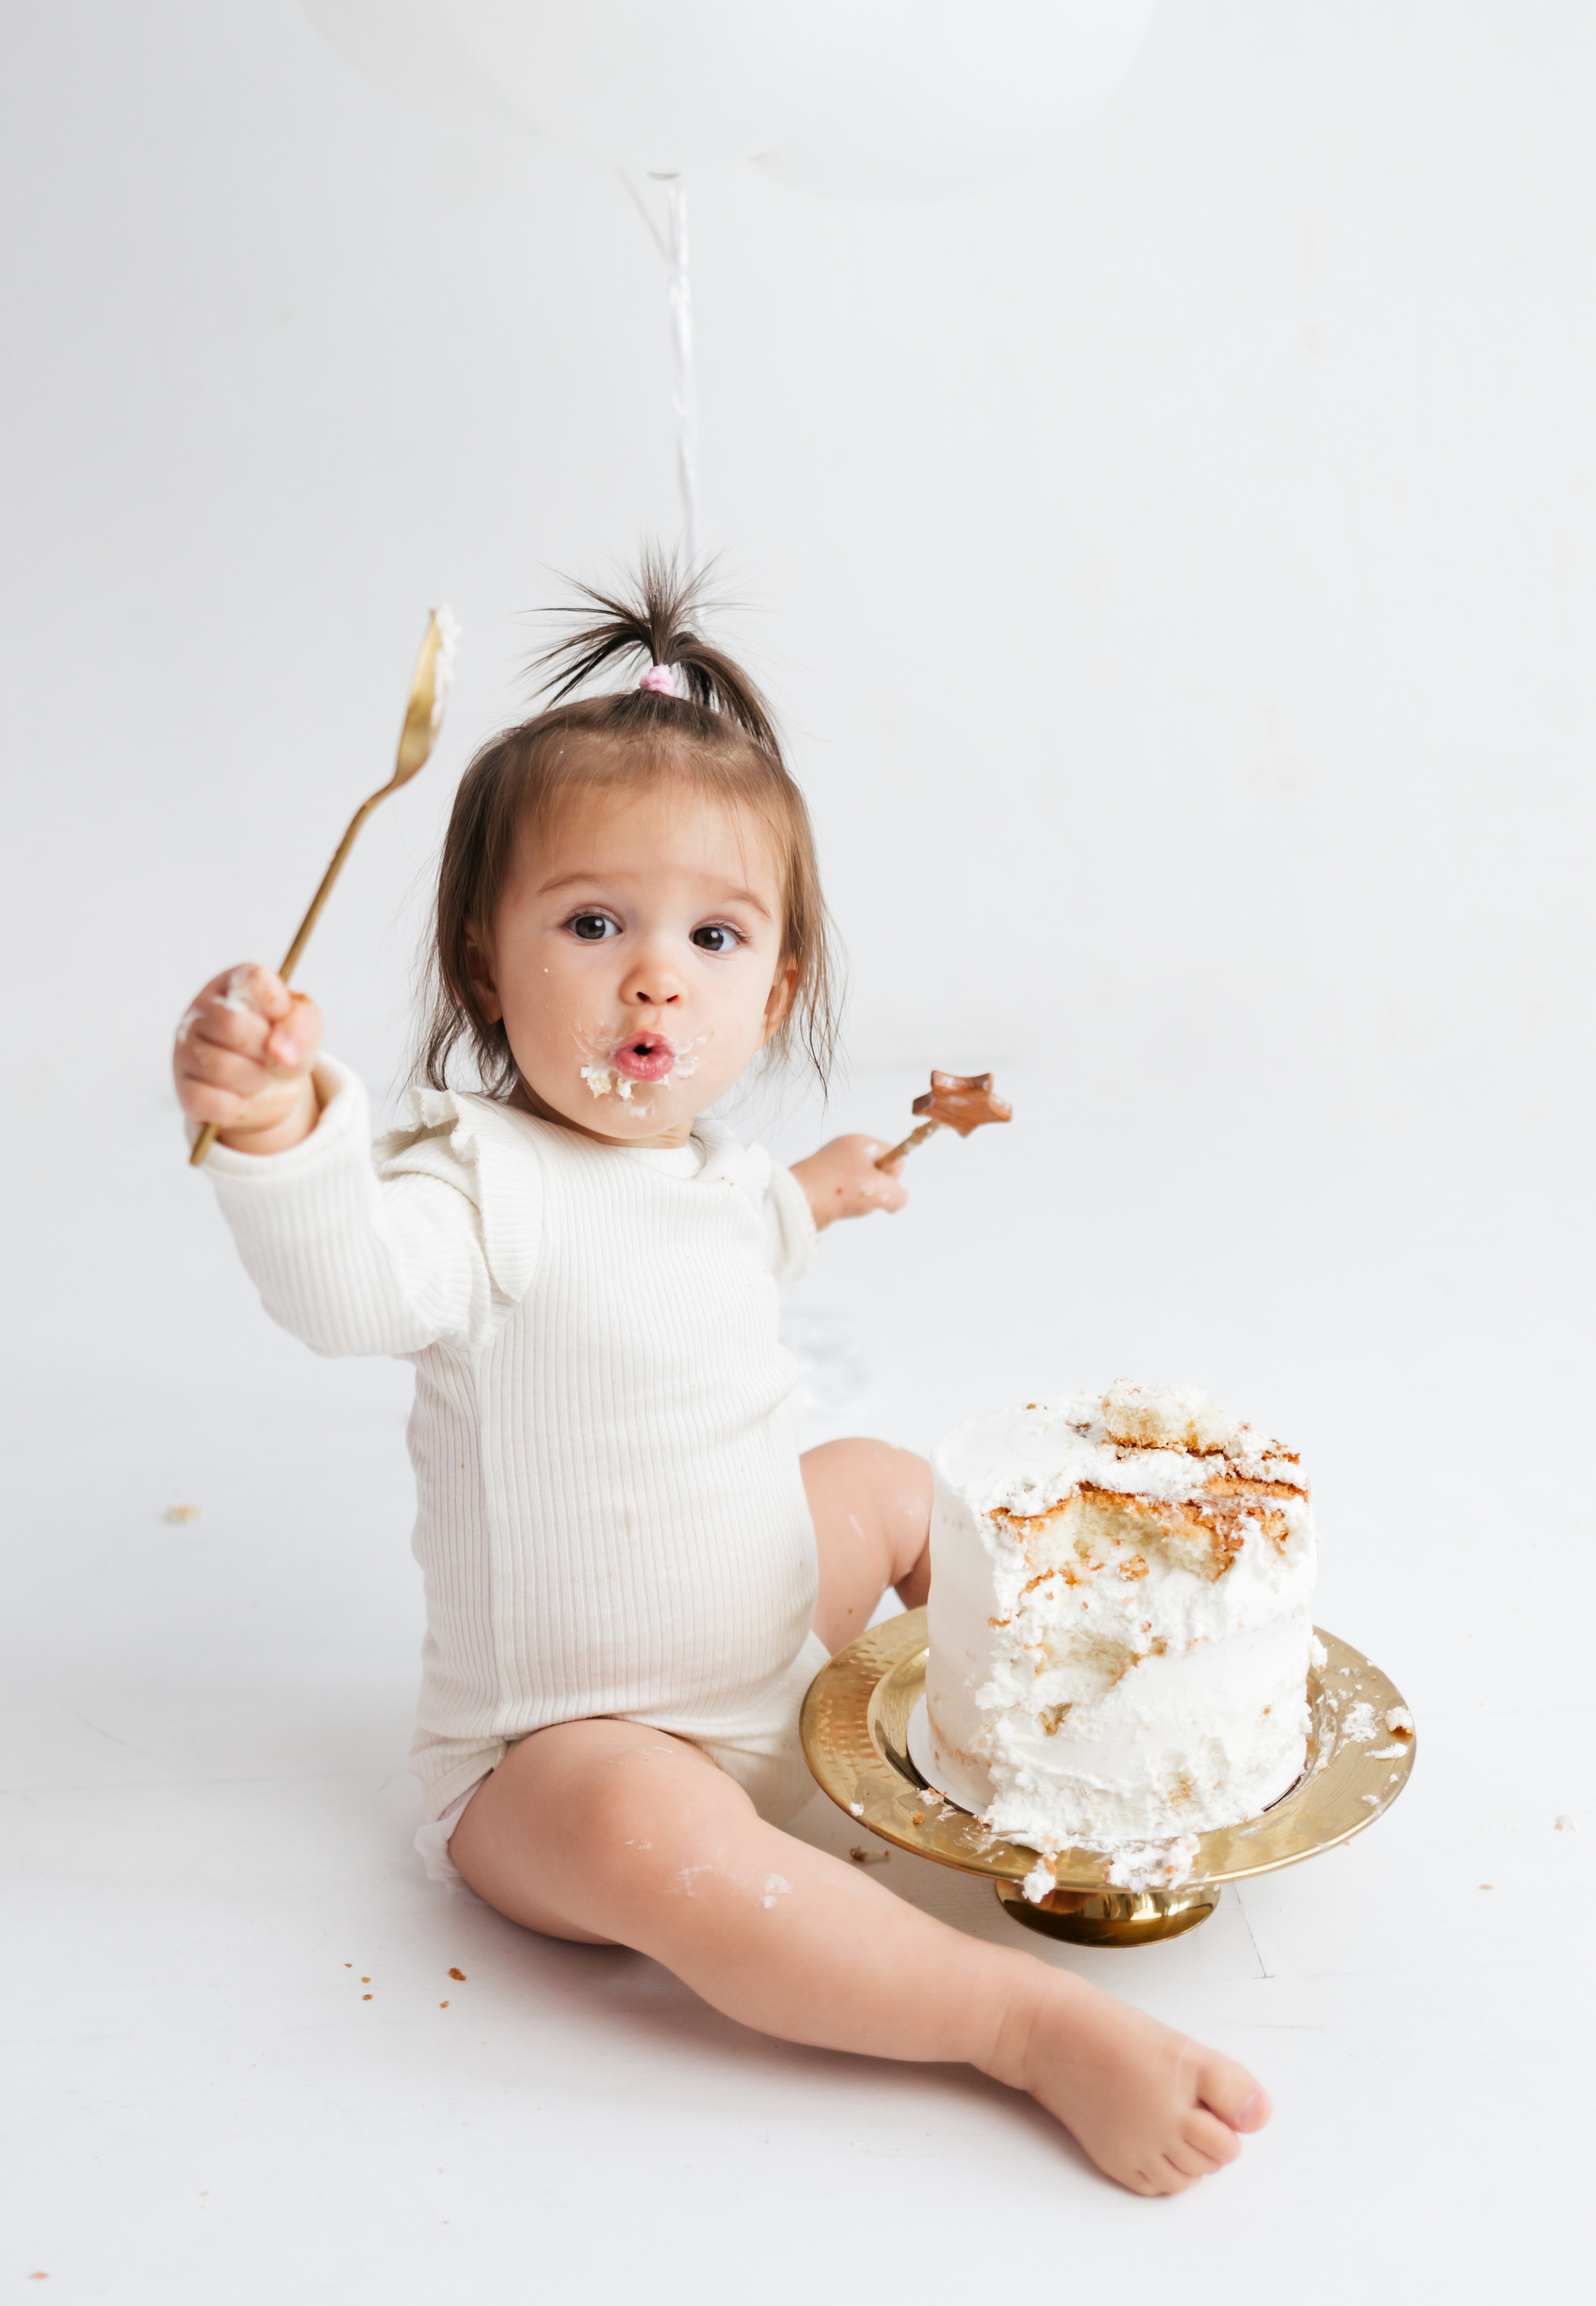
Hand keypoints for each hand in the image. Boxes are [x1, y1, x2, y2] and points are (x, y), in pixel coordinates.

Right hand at [173, 964, 322, 1154]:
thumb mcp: (304, 1027)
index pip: (255, 982)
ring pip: (221, 1067)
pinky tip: (244, 1098)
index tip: (281, 1019)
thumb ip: (302, 1027)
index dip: (279, 1008)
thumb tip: (281, 1054)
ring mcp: (185, 1049)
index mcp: (235, 983)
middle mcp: (202, 1011)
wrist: (268, 1086)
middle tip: (273, 1055)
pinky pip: (216, 1103)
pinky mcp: (184, 1090)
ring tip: (262, 1078)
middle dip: (266, 1049)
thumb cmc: (283, 1044)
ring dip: (257, 1081)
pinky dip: (242, 1107)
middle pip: (233, 1024)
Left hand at [789, 1134, 908, 1232]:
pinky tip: (839, 1208)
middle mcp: (846, 1149)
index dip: (893, 1173)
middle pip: (879, 1170)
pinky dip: (848, 1204)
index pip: (894, 1153)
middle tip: (864, 1194)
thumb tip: (895, 1200)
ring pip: (864, 1185)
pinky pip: (848, 1193)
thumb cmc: (840, 1189)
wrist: (797, 1201)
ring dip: (863, 1198)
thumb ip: (900, 1195)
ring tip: (849, 1202)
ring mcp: (833, 1166)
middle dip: (878, 1187)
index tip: (881, 1184)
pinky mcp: (824, 1183)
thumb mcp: (883, 1192)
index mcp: (860, 1141)